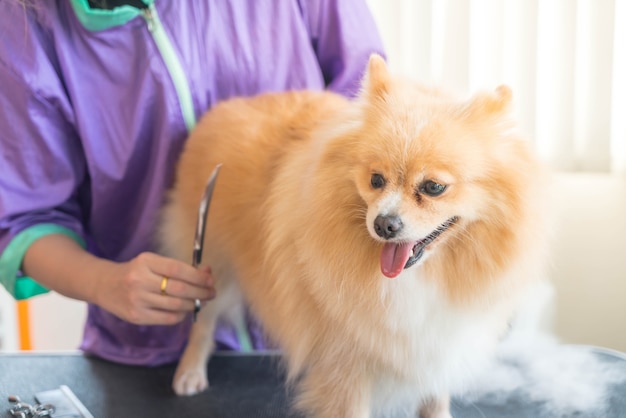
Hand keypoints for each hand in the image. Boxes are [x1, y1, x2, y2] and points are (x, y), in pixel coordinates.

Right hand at [93, 252, 215, 324]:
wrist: (104, 285)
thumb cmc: (135, 272)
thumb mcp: (153, 263)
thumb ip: (179, 267)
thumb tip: (207, 272)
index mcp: (146, 262)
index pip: (178, 270)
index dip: (198, 276)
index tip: (210, 280)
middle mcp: (140, 280)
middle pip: (179, 289)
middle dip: (201, 292)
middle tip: (211, 293)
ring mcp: (137, 300)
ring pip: (176, 305)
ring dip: (194, 304)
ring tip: (201, 301)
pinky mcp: (136, 316)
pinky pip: (167, 318)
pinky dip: (181, 314)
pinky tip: (185, 309)